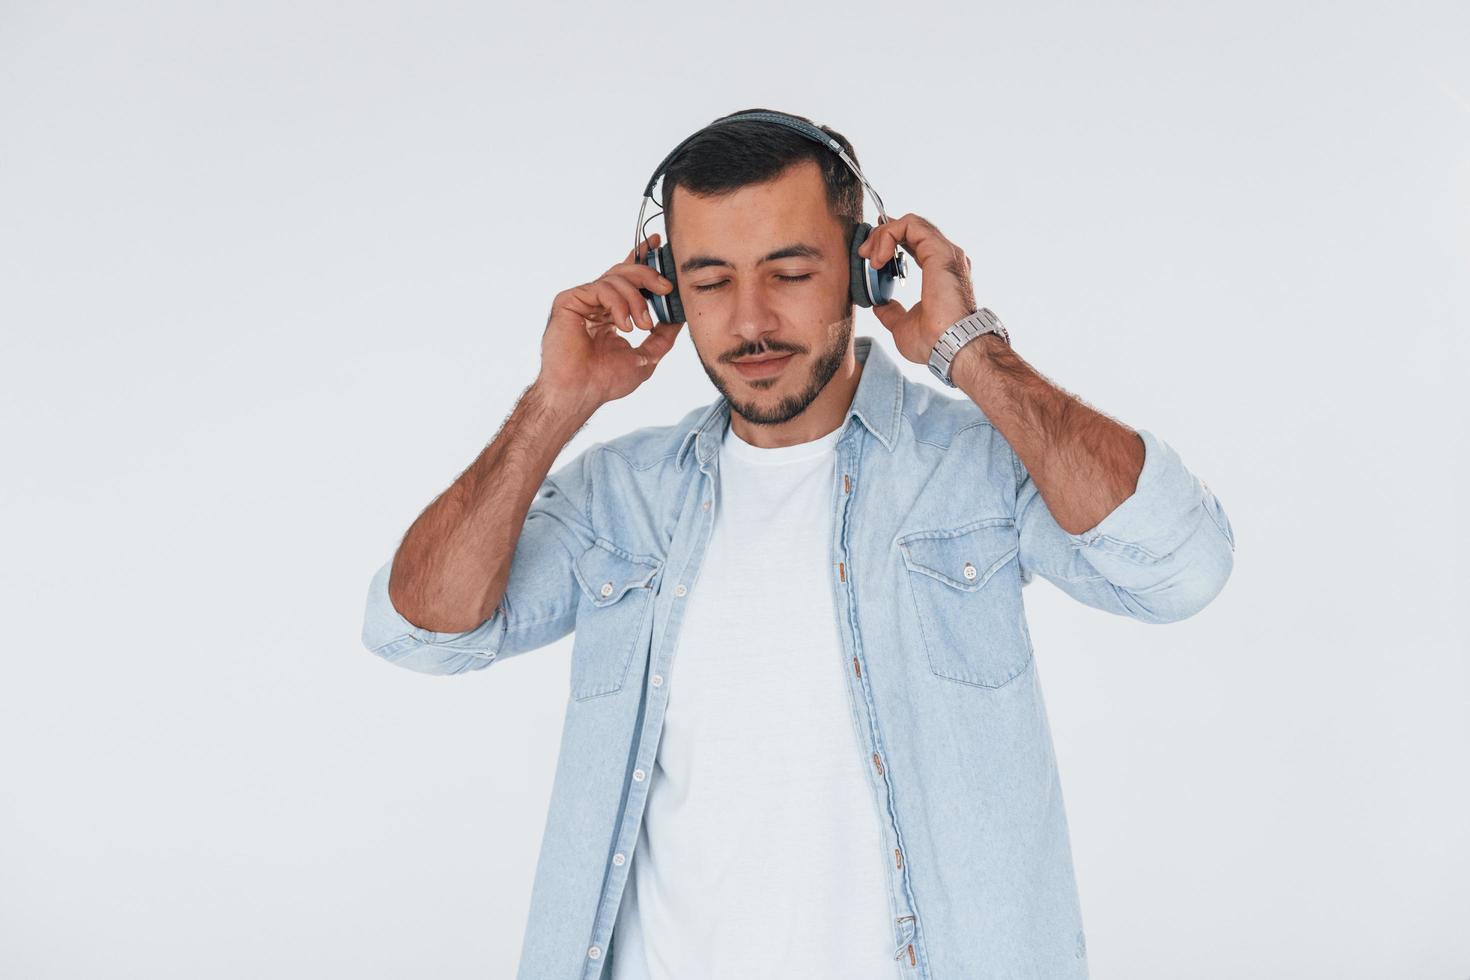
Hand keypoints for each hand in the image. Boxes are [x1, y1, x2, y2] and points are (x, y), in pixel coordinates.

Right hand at [535, 233, 682, 411]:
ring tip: (642, 325)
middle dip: (649, 275)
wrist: (580, 393)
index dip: (642, 258)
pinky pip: (601, 288)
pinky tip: (624, 325)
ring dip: (636, 299)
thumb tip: (679, 317)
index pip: (627, 279)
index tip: (658, 245)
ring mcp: (581, 301)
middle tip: (666, 288)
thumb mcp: (646, 356)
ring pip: (615, 278)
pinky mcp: (569, 301)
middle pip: (624, 272)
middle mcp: (594, 303)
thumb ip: (662, 335)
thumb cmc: (604, 381)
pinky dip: (618, 304)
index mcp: (609, 312)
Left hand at [855, 213, 978, 365]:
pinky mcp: (938, 250)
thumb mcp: (902, 325)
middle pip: (910, 229)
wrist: (950, 347)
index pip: (913, 242)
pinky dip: (888, 235)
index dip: (889, 241)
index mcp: (939, 271)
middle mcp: (945, 257)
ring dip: (882, 235)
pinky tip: (879, 258)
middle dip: (881, 237)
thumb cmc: (934, 342)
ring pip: (909, 223)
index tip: (869, 256)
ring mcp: (944, 252)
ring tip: (870, 257)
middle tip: (863, 255)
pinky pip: (910, 225)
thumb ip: (892, 312)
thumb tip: (880, 305)